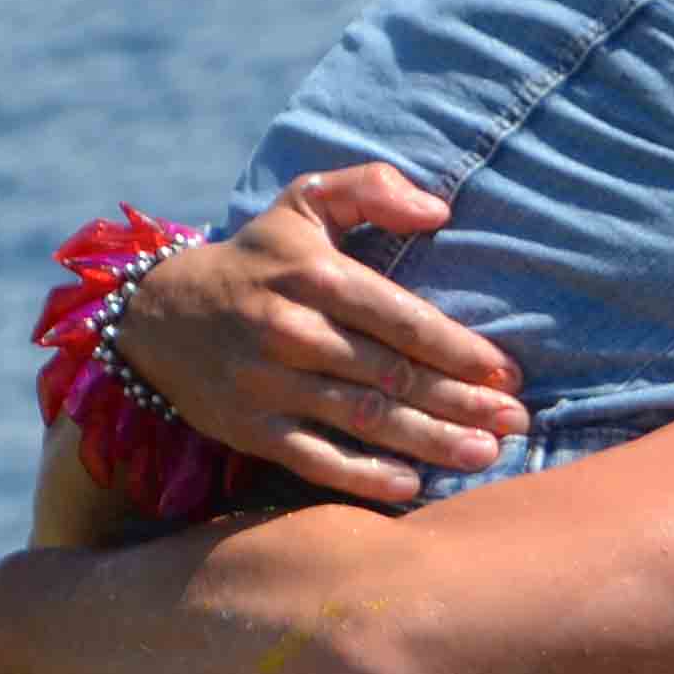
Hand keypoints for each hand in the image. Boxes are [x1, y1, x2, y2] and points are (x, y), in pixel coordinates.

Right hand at [110, 166, 524, 505]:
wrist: (157, 314)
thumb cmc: (257, 258)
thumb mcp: (304, 202)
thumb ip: (371, 188)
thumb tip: (439, 210)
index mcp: (314, 275)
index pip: (400, 317)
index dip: (458, 349)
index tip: (507, 373)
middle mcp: (291, 331)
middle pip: (392, 374)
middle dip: (460, 401)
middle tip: (516, 422)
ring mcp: (268, 384)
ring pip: (364, 419)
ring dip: (430, 440)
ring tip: (485, 454)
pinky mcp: (250, 428)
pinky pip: (316, 458)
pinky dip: (365, 476)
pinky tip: (412, 484)